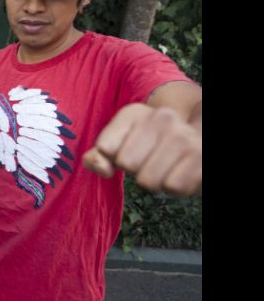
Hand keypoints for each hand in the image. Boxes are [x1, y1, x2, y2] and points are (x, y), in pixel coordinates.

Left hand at [83, 103, 200, 196]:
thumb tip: (98, 165)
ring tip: (168, 167)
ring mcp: (183, 135)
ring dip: (156, 181)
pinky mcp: (200, 156)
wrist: (197, 144)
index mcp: (134, 112)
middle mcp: (161, 117)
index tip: (130, 151)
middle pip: (126, 164)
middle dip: (136, 170)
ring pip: (148, 180)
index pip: (104, 147)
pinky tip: (182, 172)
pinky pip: (173, 187)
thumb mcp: (120, 147)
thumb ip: (99, 156)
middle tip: (153, 161)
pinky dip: (175, 188)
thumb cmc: (152, 150)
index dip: (114, 157)